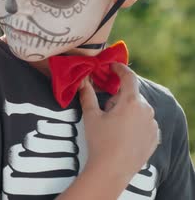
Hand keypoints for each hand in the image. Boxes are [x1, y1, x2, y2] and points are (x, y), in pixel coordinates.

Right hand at [79, 63, 158, 183]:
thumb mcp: (91, 116)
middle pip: (132, 95)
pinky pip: (145, 123)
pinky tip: (122, 135)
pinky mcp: (155, 137)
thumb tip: (82, 80)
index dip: (120, 69)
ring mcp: (153, 125)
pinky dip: (134, 123)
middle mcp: (147, 110)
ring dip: (127, 110)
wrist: (112, 171)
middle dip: (119, 97)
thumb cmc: (100, 141)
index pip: (129, 77)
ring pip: (139, 109)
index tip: (112, 66)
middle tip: (105, 109)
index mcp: (131, 102)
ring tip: (113, 126)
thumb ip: (87, 95)